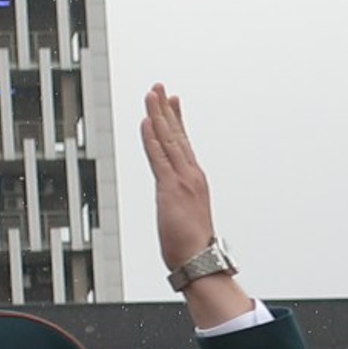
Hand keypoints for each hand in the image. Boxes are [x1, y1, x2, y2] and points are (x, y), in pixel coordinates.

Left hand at [140, 85, 218, 270]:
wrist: (200, 261)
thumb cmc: (193, 247)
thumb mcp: (187, 218)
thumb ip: (182, 205)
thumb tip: (178, 206)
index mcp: (195, 180)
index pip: (183, 143)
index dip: (177, 120)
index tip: (172, 101)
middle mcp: (191, 175)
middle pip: (176, 135)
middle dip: (166, 109)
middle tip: (159, 87)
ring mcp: (182, 180)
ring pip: (168, 140)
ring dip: (158, 115)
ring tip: (152, 94)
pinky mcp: (170, 189)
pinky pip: (158, 158)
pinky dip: (152, 138)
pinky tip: (147, 122)